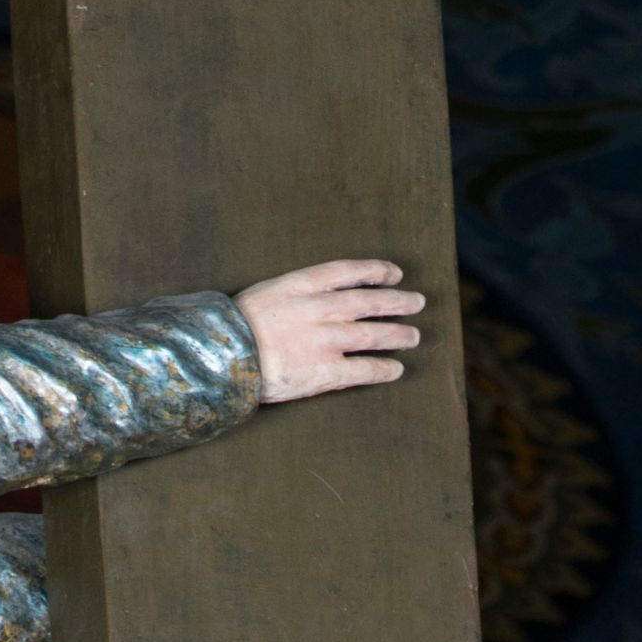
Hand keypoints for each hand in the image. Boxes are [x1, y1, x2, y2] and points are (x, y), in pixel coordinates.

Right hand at [235, 259, 423, 401]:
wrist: (224, 357)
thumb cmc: (236, 326)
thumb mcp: (266, 294)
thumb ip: (295, 295)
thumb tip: (318, 297)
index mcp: (301, 285)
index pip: (348, 272)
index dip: (374, 270)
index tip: (394, 273)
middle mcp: (319, 309)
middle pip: (368, 301)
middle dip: (396, 301)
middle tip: (417, 302)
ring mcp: (325, 340)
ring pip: (372, 334)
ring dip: (397, 334)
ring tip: (414, 336)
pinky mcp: (325, 371)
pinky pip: (363, 369)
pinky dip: (382, 369)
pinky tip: (396, 369)